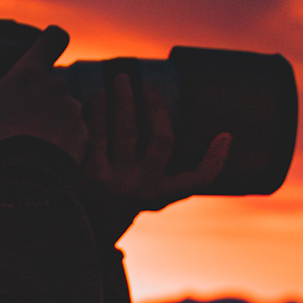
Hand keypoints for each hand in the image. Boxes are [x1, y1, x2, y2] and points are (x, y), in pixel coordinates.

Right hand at [0, 26, 88, 163]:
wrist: (18, 184)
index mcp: (30, 73)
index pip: (53, 38)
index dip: (49, 39)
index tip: (44, 46)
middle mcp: (57, 87)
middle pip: (52, 82)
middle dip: (38, 96)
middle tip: (18, 117)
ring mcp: (72, 112)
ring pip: (63, 108)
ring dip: (51, 118)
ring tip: (29, 140)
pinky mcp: (82, 137)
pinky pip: (73, 133)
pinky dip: (62, 141)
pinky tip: (43, 154)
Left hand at [84, 71, 230, 235]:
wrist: (77, 222)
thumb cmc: (118, 197)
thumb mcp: (145, 193)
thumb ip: (165, 170)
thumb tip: (204, 132)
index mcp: (160, 193)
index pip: (195, 181)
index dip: (214, 161)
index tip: (225, 135)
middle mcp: (142, 187)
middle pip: (162, 140)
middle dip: (157, 105)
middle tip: (145, 82)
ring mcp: (115, 180)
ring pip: (126, 131)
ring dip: (125, 100)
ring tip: (119, 80)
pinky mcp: (87, 172)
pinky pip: (96, 133)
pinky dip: (96, 111)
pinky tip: (97, 97)